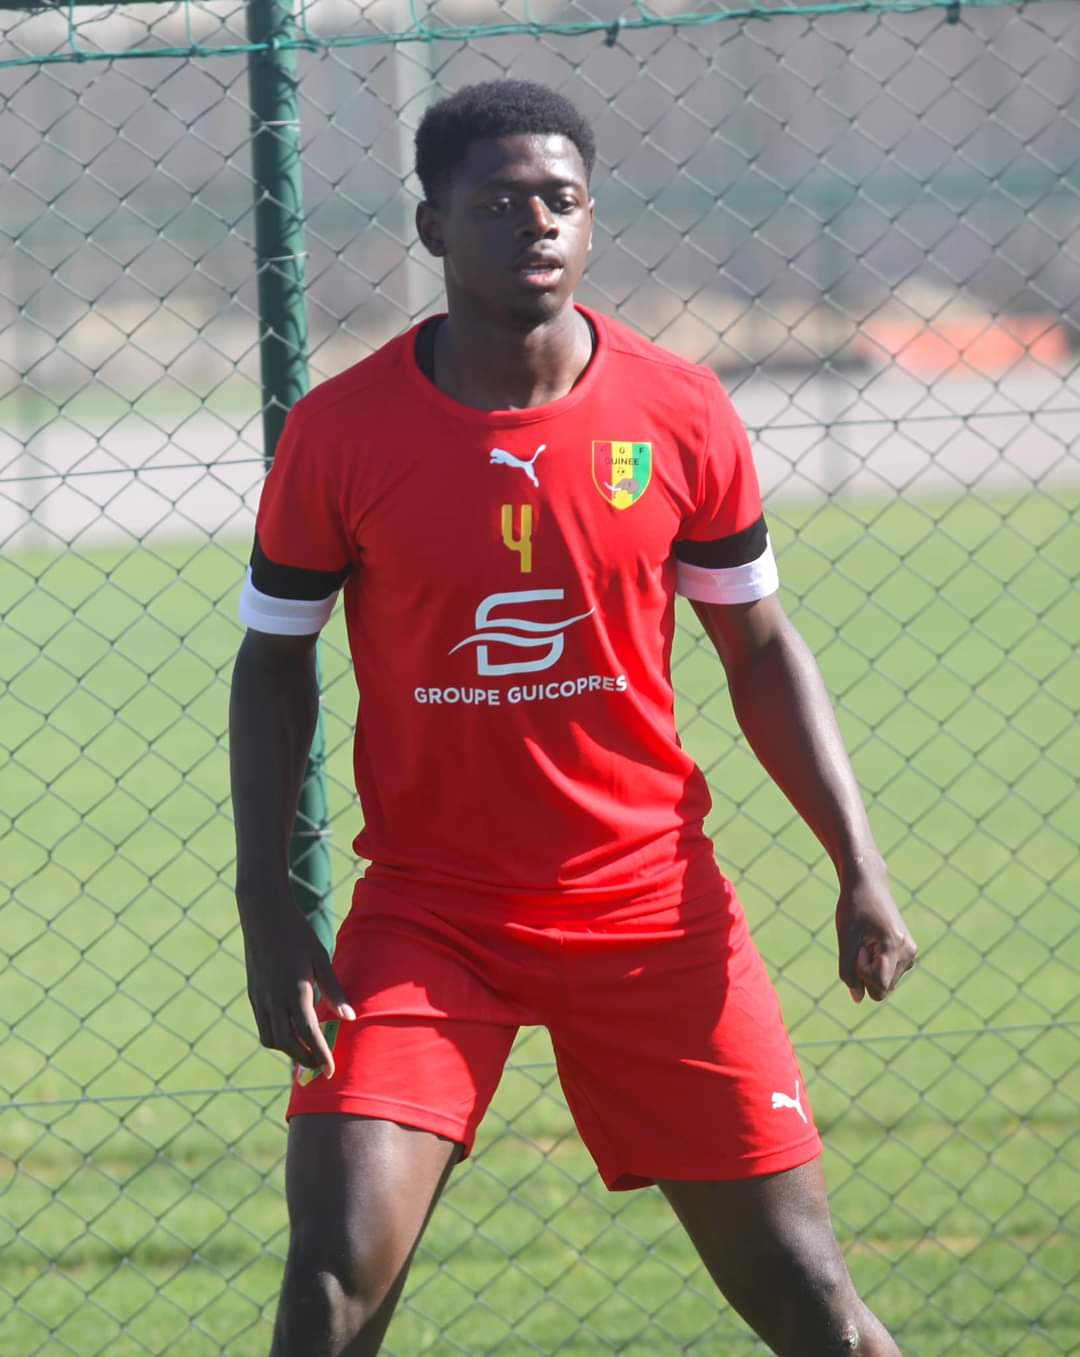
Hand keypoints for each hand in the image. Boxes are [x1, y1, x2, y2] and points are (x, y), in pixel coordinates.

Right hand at [240, 893, 355, 1075]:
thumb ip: (334, 990)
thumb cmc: (298, 934)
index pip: (309, 1032)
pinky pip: (263, 1026)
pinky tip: (291, 1033)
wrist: (264, 915)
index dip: (320, 1054)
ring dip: (289, 1051)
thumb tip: (348, 1017)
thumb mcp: (321, 959)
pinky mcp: (253, 995)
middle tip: (321, 1066)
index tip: (330, 1071)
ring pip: (271, 1038)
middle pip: (287, 1043)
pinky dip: (277, 1038)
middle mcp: (274, 999)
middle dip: (305, 1059)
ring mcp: (260, 998)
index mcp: (295, 990)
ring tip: (307, 1051)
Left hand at [835, 869, 916, 1003]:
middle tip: (860, 942)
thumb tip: (857, 999)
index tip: (857, 948)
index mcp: (895, 947)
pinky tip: (872, 940)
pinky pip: (887, 974)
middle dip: (865, 972)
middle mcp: (909, 953)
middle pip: (882, 988)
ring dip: (870, 968)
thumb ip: (848, 970)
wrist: (867, 882)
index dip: (861, 974)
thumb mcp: (845, 938)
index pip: (879, 987)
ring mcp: (911, 953)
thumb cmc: (853, 907)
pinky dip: (876, 963)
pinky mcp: (908, 952)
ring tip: (866, 939)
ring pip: (885, 983)